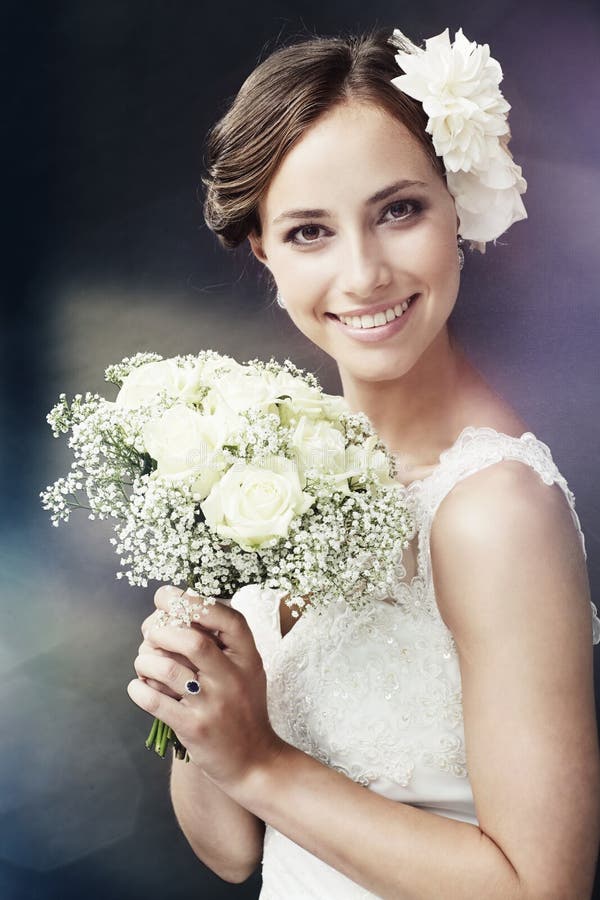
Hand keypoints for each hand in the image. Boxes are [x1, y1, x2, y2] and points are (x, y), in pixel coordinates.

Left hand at [128, 585, 285, 790]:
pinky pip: (155, 701)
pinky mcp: (194, 729)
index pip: (226, 617)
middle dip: (161, 630)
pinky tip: (139, 686)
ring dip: (145, 660)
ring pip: (167, 669)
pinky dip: (138, 689)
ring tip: (144, 662)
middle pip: (192, 640)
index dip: (192, 601)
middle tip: (150, 632)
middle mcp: (233, 678)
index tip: (166, 597)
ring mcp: (213, 705)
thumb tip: (176, 609)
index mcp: (248, 657)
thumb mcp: (246, 669)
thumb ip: (222, 642)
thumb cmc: (243, 707)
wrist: (254, 762)